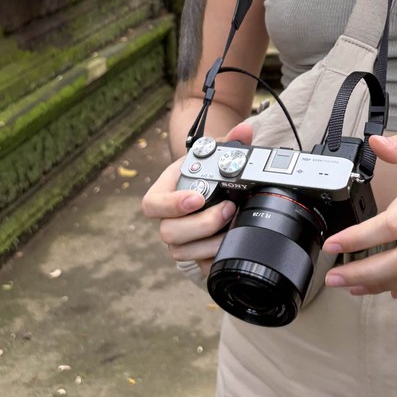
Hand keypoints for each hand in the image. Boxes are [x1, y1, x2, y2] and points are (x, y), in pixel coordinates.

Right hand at [141, 123, 253, 276]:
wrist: (213, 185)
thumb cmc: (207, 168)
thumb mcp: (216, 152)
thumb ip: (231, 141)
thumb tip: (245, 131)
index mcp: (164, 192)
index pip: (151, 205)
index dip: (171, 204)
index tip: (197, 198)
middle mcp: (167, 219)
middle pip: (169, 232)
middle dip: (201, 224)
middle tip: (228, 209)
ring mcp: (179, 239)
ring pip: (181, 252)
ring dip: (210, 242)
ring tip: (233, 225)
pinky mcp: (194, 253)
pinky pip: (198, 265)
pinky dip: (214, 258)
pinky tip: (231, 244)